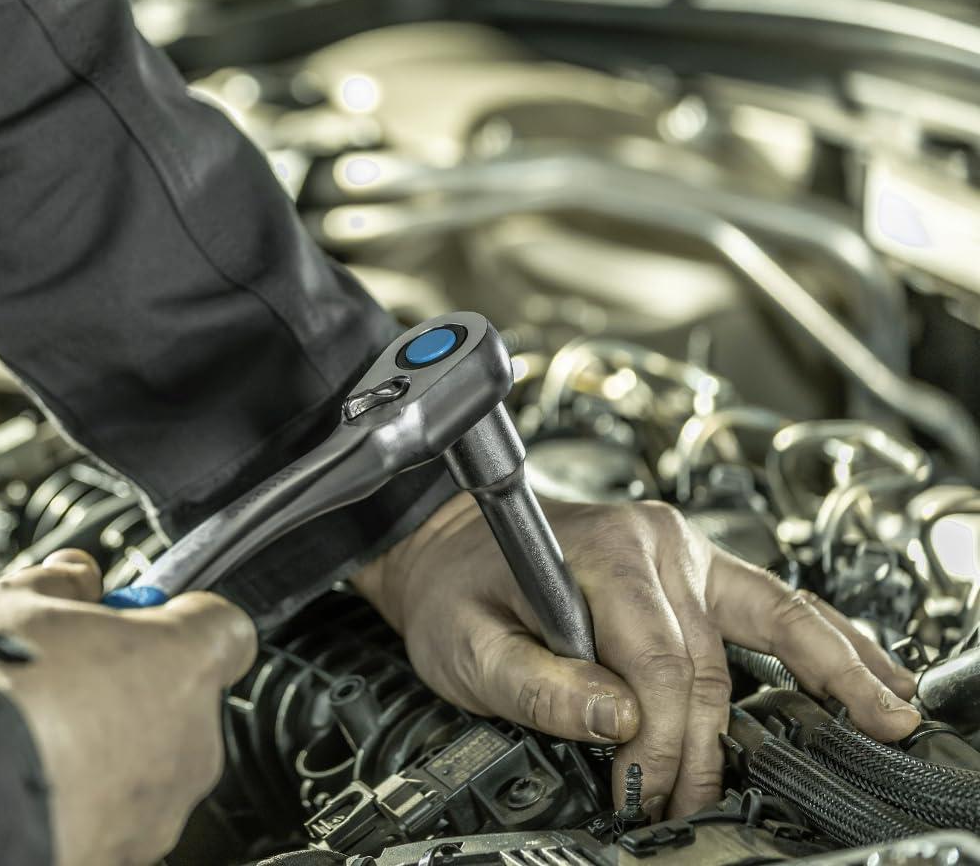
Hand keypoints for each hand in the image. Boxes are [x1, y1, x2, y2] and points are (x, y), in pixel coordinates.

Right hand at [0, 549, 256, 865]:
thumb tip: (75, 577)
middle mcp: (194, 740)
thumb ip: (62, 581)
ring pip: (155, 761)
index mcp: (185, 662)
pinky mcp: (126, 855)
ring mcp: (162, 807)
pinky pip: (123, 814)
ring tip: (45, 739)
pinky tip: (38, 783)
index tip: (147, 618)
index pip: (227, 629)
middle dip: (140, 687)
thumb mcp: (14, 600)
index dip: (184, 619)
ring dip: (116, 747)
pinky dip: (92, 800)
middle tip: (76, 681)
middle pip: (186, 699)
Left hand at [353, 494, 919, 819]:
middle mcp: (656, 539)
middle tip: (687, 803)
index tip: (638, 794)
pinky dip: (819, 641)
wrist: (455, 541)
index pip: (659, 662)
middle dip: (704, 744)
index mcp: (603, 550)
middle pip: (711, 659)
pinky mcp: (693, 568)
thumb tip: (619, 724)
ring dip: (834, 670)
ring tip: (888, 714)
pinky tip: (860, 667)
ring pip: (775, 616)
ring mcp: (682, 549)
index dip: (659, 742)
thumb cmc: (459, 586)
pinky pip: (769, 606)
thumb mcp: (468, 643)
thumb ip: (537, 684)